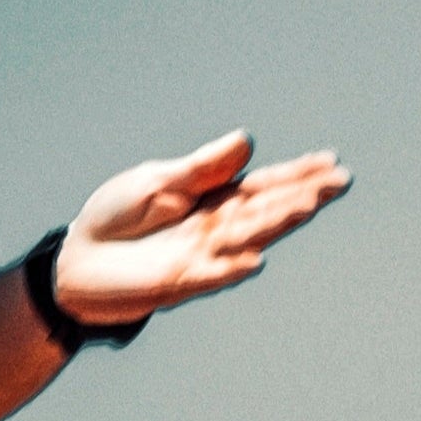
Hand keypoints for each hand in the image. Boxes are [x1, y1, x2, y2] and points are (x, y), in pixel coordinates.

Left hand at [55, 133, 348, 330]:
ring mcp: (204, 255)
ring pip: (247, 237)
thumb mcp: (158, 181)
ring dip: (278, 223)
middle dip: (302, 195)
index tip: (332, 162)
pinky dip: (231, 268)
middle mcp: (218, 227)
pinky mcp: (181, 280)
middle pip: (267, 209)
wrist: (80, 261)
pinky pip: (210, 275)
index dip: (298, 175)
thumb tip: (246, 140)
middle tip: (339, 181)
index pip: (264, 184)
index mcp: (215, 198)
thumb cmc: (120, 217)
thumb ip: (202, 168)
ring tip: (308, 206)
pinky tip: (255, 260)